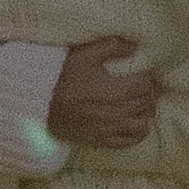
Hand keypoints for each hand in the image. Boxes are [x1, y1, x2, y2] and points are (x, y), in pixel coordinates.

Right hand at [45, 33, 161, 151]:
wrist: (38, 103)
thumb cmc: (60, 76)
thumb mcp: (85, 54)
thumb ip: (112, 47)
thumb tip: (135, 46)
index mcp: (114, 90)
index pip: (145, 86)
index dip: (150, 78)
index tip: (147, 74)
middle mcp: (115, 113)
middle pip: (146, 104)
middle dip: (150, 93)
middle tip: (147, 87)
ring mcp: (108, 129)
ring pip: (142, 125)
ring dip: (146, 113)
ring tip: (142, 105)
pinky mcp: (100, 141)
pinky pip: (129, 142)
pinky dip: (137, 133)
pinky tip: (135, 123)